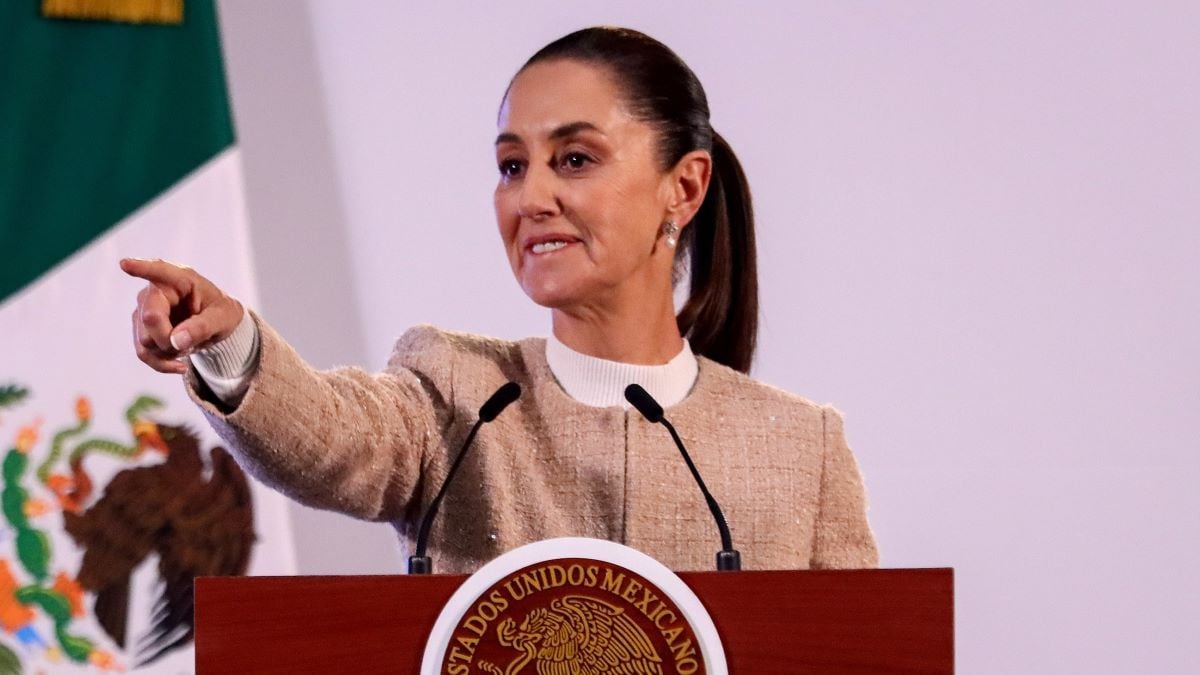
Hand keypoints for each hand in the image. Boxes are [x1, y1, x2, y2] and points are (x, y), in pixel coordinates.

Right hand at [121, 258, 244, 373]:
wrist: (216, 326)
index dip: (141, 268)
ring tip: (188, 347)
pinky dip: (162, 363)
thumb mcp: (223, 319)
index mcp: (181, 279)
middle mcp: (156, 291)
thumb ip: (202, 327)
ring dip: (169, 353)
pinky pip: (143, 353)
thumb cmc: (221, 313)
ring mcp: (144, 309)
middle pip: (150, 319)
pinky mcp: (140, 328)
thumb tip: (175, 341)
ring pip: (145, 341)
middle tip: (192, 342)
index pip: (159, 271)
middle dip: (171, 340)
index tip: (125, 264)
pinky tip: (179, 365)